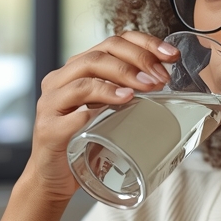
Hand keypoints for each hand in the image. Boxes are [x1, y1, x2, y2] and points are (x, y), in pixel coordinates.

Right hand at [24, 31, 179, 203]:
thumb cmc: (83, 142)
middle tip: (161, 79)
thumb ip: (124, 93)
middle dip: (136, 62)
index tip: (171, 56)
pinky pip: (71, 115)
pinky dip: (94, 109)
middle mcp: (60, 80)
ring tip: (143, 89)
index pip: (112, 42)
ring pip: (84, 79)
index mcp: (76, 71)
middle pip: (99, 55)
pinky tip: (113, 109)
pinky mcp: (48, 130)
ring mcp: (51, 104)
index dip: (144, 44)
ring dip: (118, 80)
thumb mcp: (106, 111)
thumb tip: (164, 83)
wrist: (53, 178)